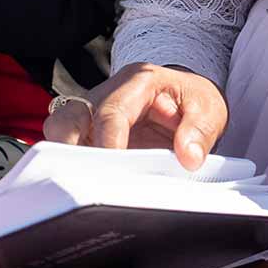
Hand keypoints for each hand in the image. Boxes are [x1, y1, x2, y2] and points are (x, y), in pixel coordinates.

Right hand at [43, 63, 226, 171]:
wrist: (187, 101)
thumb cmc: (193, 101)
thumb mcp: (209, 110)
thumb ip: (200, 131)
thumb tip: (189, 156)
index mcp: (137, 81)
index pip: (110, 112)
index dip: (108, 143)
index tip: (112, 171)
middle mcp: (106, 93)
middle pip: (66, 117)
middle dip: (68, 149)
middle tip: (85, 180)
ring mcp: (92, 113)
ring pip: (58, 132)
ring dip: (65, 159)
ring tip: (85, 185)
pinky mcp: (88, 133)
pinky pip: (67, 148)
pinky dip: (71, 166)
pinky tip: (88, 185)